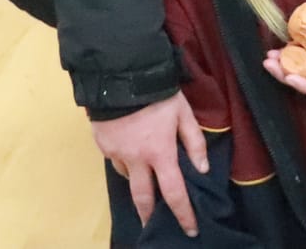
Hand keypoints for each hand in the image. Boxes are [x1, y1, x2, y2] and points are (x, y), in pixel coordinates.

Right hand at [91, 92, 206, 236]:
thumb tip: (202, 169)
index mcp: (160, 153)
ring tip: (146, 178)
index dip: (183, 213)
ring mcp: (116, 154)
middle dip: (149, 215)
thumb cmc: (157, 93)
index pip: (174, 192)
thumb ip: (194, 141)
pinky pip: (117, 161)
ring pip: (128, 178)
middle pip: (142, 198)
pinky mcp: (102, 146)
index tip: (189, 229)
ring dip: (137, 182)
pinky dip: (126, 162)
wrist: (120, 76)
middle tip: (153, 227)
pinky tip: (132, 152)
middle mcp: (136, 160)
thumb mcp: (183, 113)